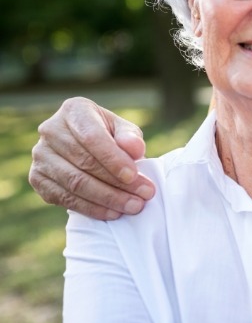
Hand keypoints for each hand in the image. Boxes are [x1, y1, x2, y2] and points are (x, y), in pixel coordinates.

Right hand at [28, 97, 155, 219]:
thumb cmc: (109, 134)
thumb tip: (135, 149)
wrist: (85, 145)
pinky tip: (113, 212)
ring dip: (107, 198)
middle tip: (143, 195)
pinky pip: (65, 198)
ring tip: (133, 206)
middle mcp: (51, 130)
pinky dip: (91, 208)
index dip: (114, 158)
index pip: (92, 137)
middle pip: (84, 163)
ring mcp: (40, 156)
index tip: (134, 175)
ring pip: (74, 183)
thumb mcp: (123, 129)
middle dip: (117, 183)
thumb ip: (131, 137)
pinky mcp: (37, 179)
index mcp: (74, 110)